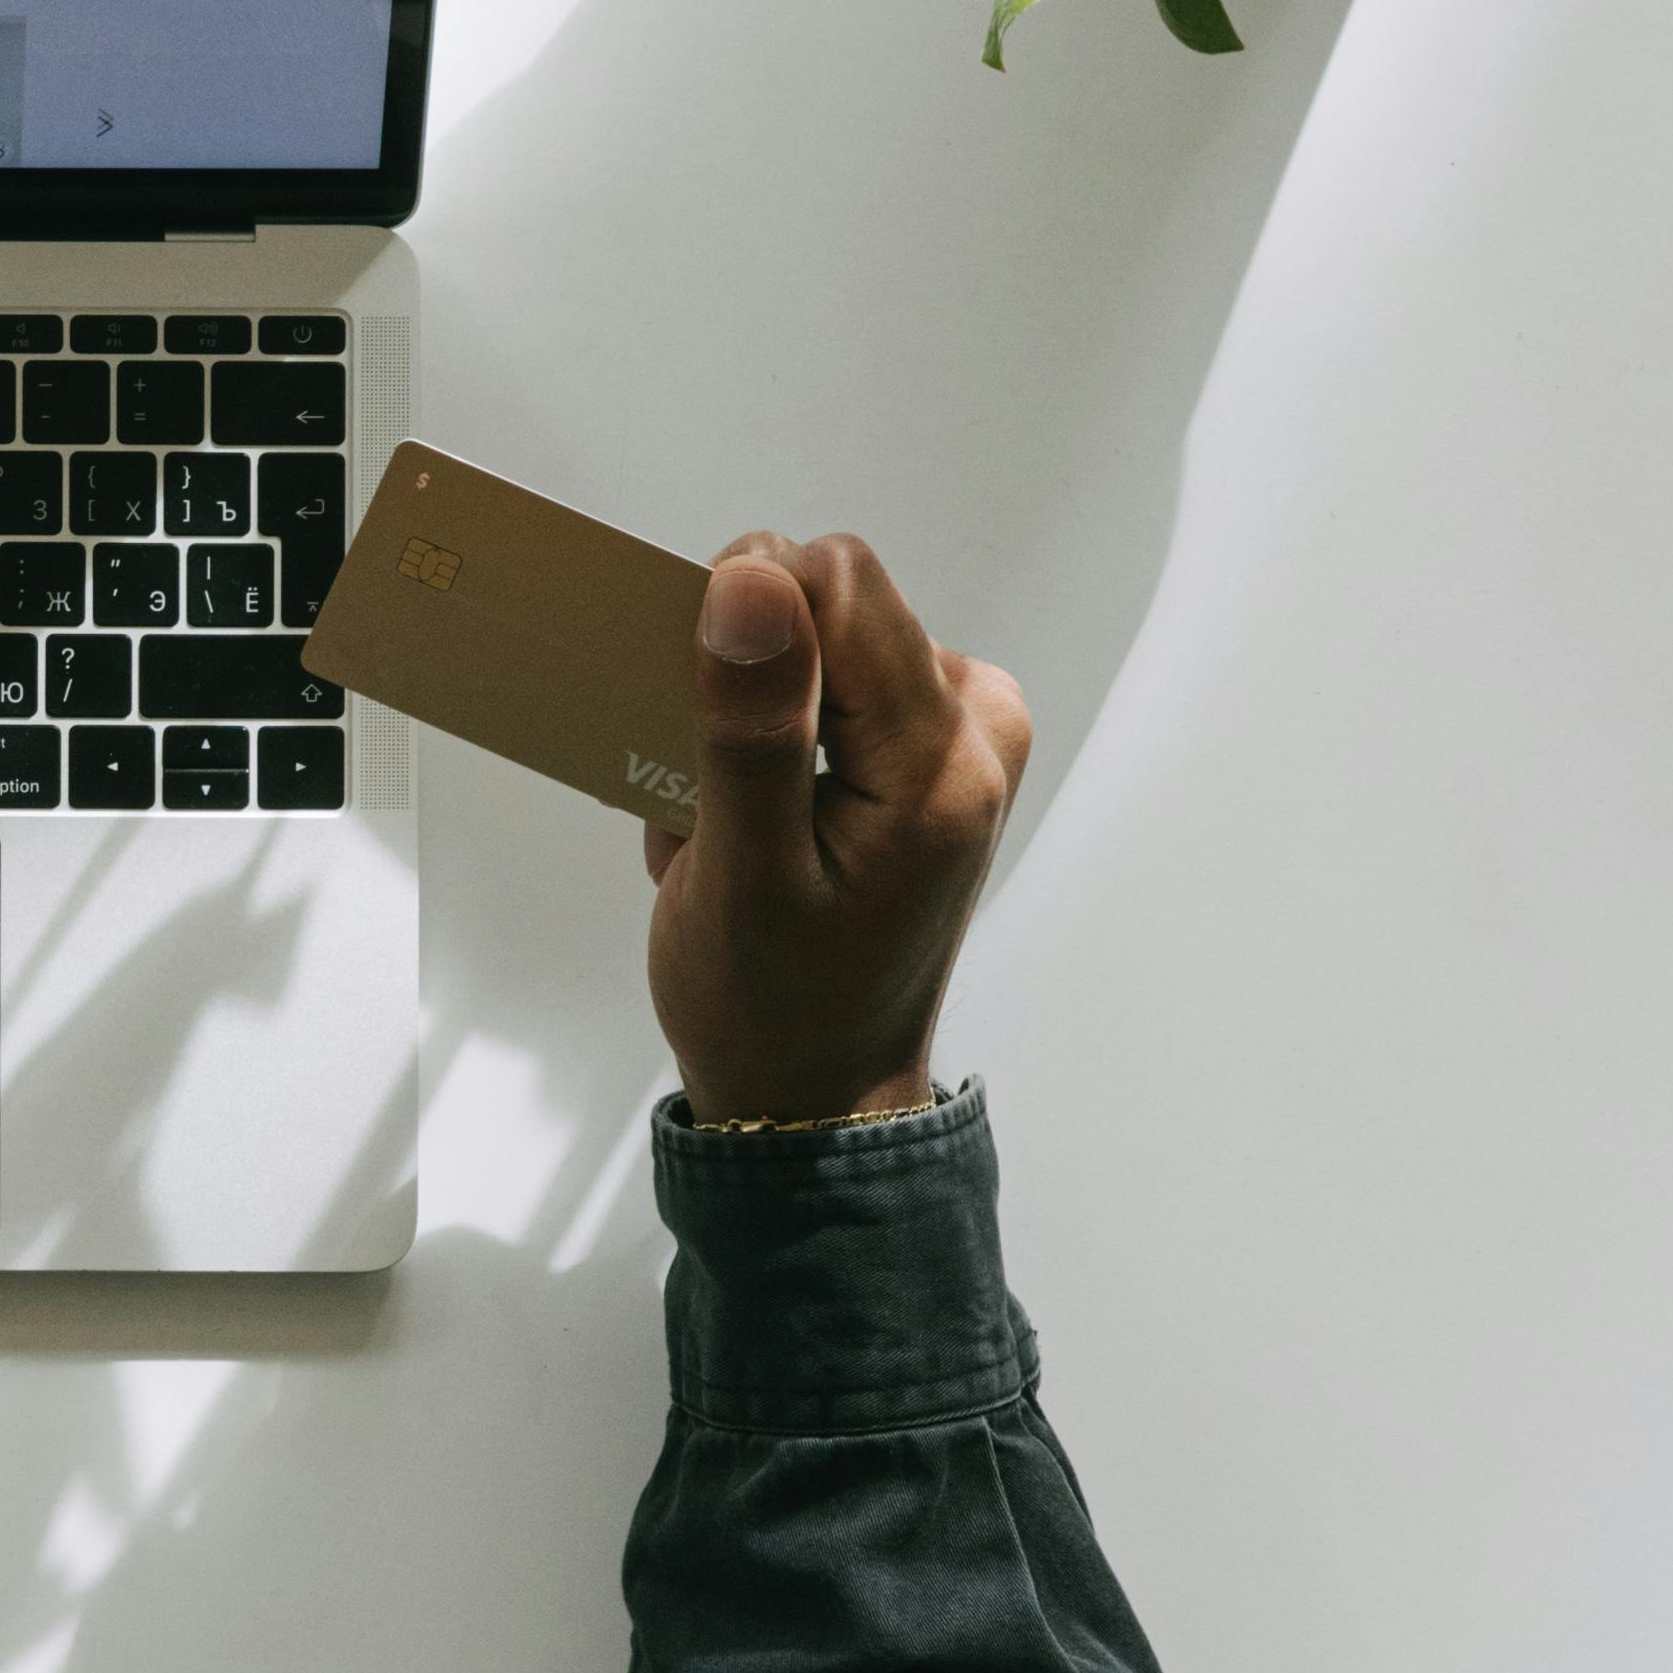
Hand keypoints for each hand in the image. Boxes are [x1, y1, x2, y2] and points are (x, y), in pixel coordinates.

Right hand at [644, 531, 1030, 1126]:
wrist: (816, 1097)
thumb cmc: (771, 1007)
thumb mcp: (739, 876)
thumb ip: (750, 725)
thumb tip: (752, 575)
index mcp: (942, 756)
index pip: (836, 581)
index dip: (740, 622)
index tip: (696, 727)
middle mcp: (976, 726)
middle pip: (829, 608)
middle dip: (740, 689)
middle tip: (713, 810)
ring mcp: (962, 737)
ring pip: (818, 647)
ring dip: (745, 728)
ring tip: (728, 832)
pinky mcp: (934, 753)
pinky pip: (832, 689)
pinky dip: (770, 748)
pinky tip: (751, 829)